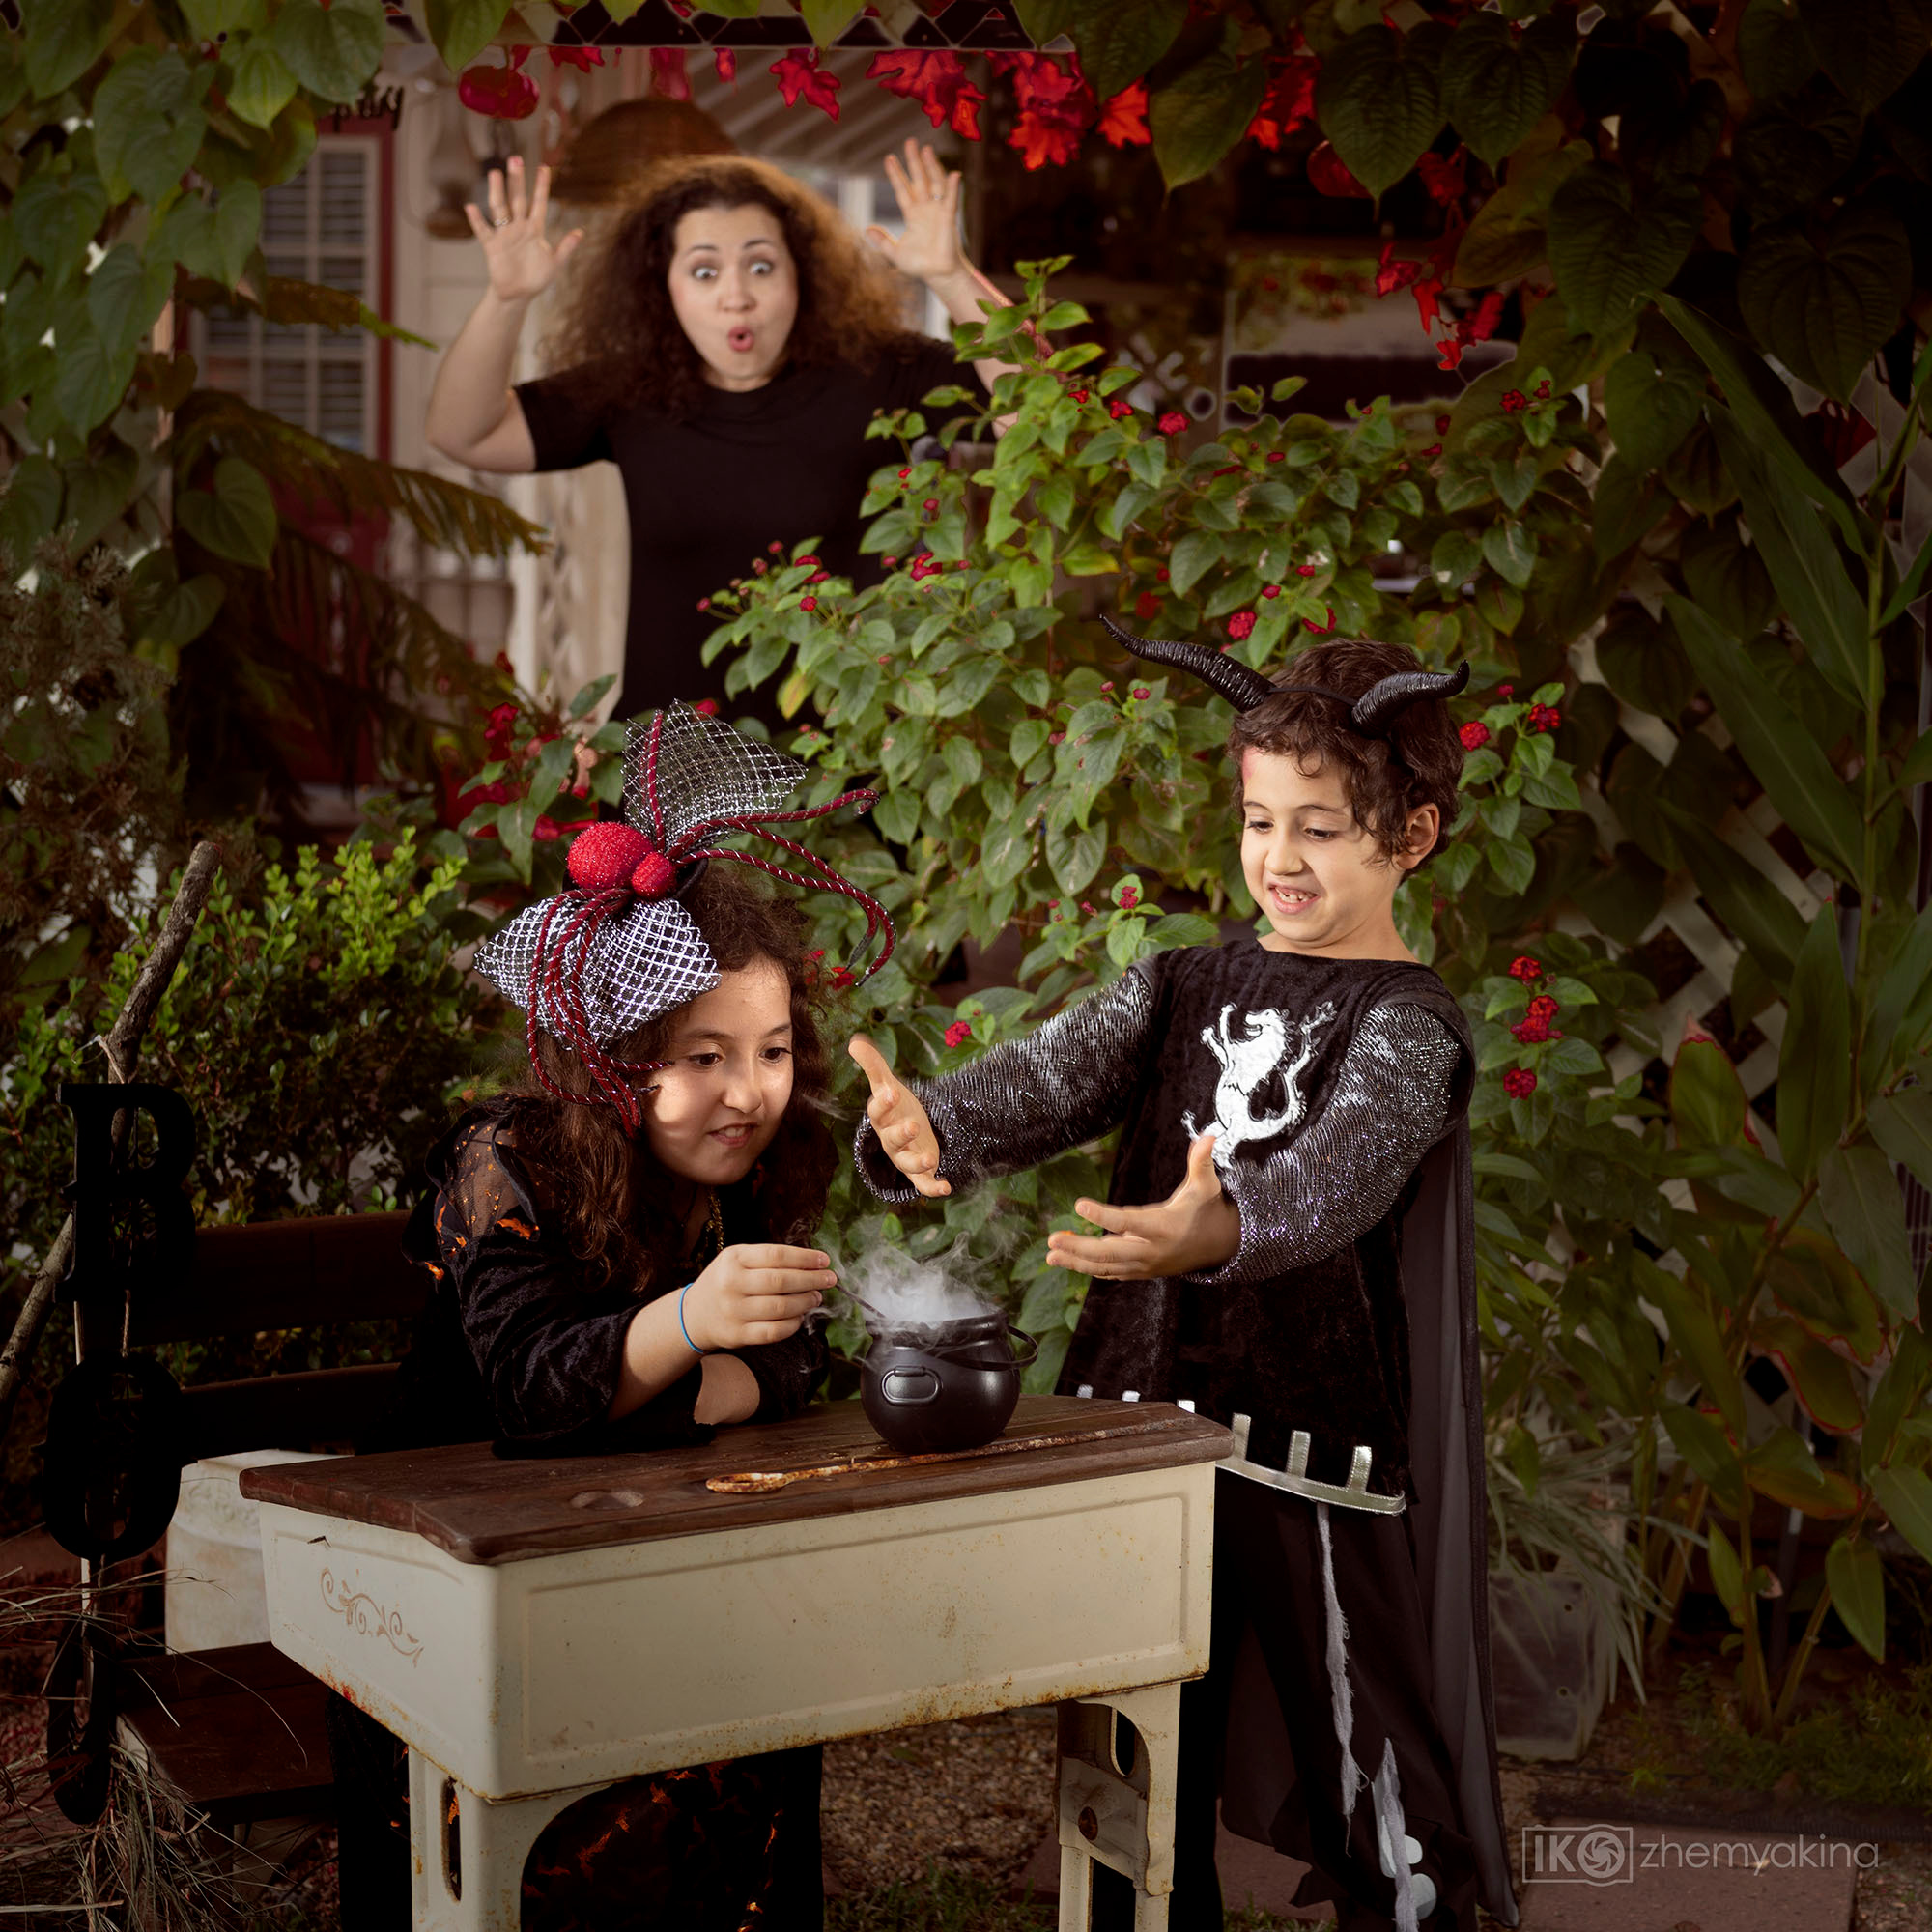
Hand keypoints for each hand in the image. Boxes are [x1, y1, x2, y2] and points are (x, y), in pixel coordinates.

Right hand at [463, 156, 582, 304]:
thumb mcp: (555, 264)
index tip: (544, 168)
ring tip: (495, 173)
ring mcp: (504, 234)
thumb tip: (580, 232)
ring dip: (497, 191)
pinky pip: (483, 230)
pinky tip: (472, 207)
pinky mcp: (492, 246)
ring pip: (500, 208)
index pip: (539, 203)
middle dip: (517, 180)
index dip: (541, 186)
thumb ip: (566, 248)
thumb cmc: (537, 278)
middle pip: (517, 199)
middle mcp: (519, 227)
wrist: (518, 295)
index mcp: (535, 230)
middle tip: (515, 159)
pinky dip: (477, 220)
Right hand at [684, 1243, 833, 1350]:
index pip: (776, 1255)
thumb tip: (812, 1264)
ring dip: (805, 1302)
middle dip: (811, 1280)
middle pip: (781, 1281)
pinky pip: (773, 1332)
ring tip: (816, 1297)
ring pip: (780, 1308)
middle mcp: (731, 1283)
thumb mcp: (738, 1260)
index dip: (805, 1258)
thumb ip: (769, 1259)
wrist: (695, 1314)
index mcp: (734, 1259)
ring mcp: (733, 1311)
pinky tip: (801, 1317)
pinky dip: (792, 1325)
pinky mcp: (737, 1334)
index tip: (825, 1261)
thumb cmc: (727, 1281)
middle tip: (829, 1280)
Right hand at [848, 1034, 949, 1196]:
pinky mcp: (918, 1171)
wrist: (909, 1131)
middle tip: (914, 1125)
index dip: (883, 1103)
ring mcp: (904, 1156)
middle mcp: (890, 1140)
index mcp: (882, 1118)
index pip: (877, 1111)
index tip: (892, 1091)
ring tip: (930, 1159)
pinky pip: (922, 1183)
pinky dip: (932, 1187)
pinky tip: (946, 1187)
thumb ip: (874, 1065)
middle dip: (901, 1134)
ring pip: (905, 1163)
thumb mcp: (887, 1085)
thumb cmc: (896, 1107)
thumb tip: (854, 1041)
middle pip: (891, 1140)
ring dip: (916, 1163)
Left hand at [865, 139, 964, 288]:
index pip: (902, 189)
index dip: (896, 174)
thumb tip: (866, 229)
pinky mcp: (948, 219)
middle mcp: (925, 209)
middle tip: (910, 141)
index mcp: (912, 215)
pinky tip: (954, 174)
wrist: (937, 275)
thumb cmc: (920, 266)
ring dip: (931, 166)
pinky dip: (952, 188)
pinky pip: (951, 201)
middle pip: (919, 179)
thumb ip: (882, 241)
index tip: (889, 158)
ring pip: (934, 183)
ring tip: (926, 149)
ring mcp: (938, 211)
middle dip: (914, 161)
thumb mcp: (895, 253)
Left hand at [1045, 1134, 1239, 1279]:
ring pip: (1106, 1267)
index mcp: (1163, 1228)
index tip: (1078, 1205)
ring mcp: (1144, 1265)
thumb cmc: (1205, 1209)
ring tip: (1050, 1254)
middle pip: (1110, 1253)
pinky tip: (1067, 1259)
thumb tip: (1209, 1135)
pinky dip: (1089, 1267)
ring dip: (1076, 1261)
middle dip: (1079, 1248)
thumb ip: (1201, 1162)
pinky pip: (1110, 1272)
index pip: (1128, 1223)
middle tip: (1052, 1239)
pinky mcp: (1140, 1271)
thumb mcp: (1205, 1186)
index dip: (1103, 1215)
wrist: (1217, 1247)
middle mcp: (1152, 1251)